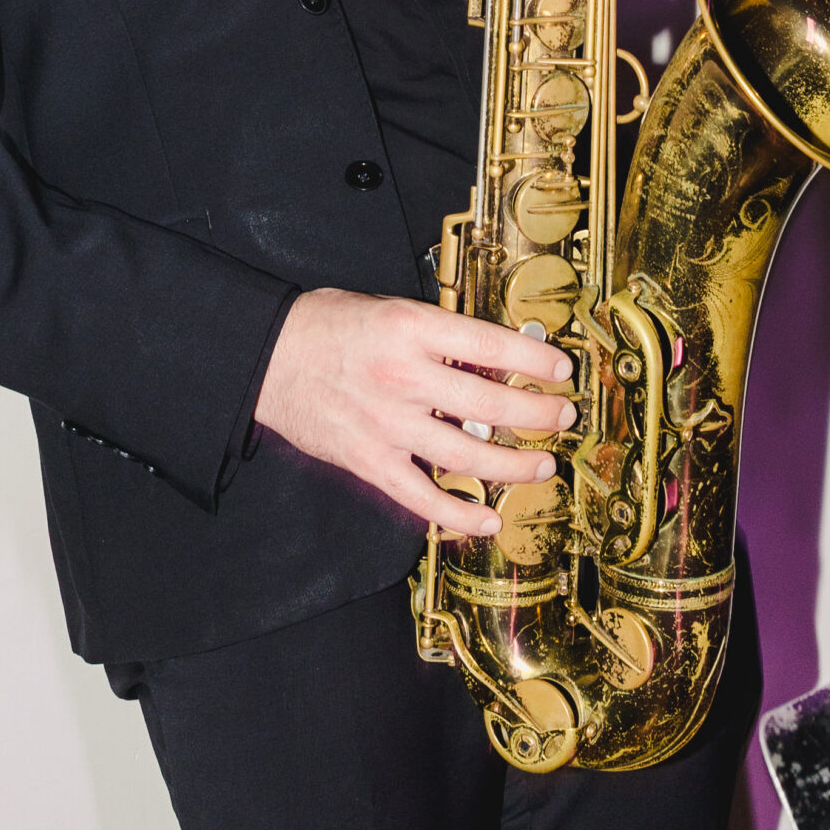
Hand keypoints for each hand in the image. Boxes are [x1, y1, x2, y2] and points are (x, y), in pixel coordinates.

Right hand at [254, 287, 577, 536]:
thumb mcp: (390, 309)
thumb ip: (438, 335)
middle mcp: (404, 377)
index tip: (561, 369)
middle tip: (562, 417)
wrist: (267, 356)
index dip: (536, 359)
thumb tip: (494, 359)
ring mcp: (388, 424)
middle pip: (492, 405)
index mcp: (411, 329)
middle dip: (538, 414)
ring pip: (468, 456)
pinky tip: (488, 520)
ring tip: (543, 465)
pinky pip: (423, 497)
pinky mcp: (370, 461)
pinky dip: (459, 515)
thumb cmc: (327, 326)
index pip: (492, 346)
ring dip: (516, 466)